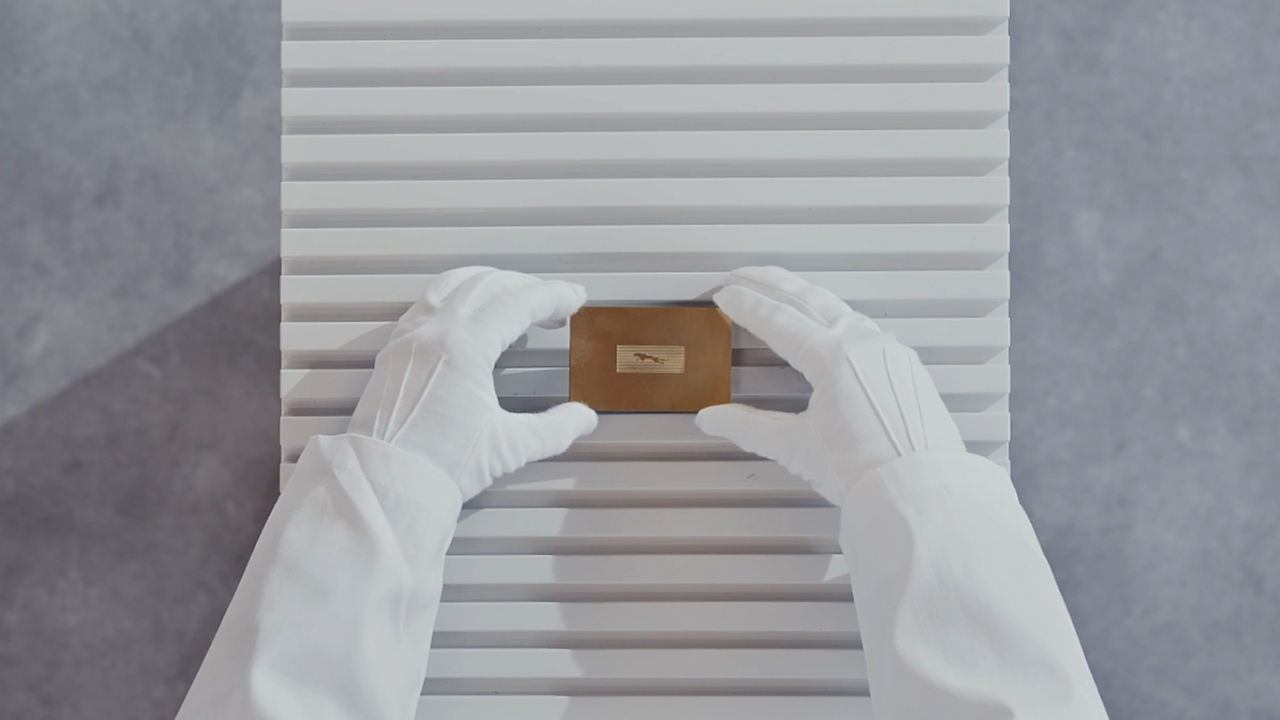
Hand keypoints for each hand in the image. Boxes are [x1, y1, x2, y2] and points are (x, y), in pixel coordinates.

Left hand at [348, 267, 597, 500]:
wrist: (385, 483)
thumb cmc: (439, 465)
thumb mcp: (508, 447)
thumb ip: (554, 429)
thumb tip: (583, 419)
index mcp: (465, 346)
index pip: (519, 303)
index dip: (553, 296)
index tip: (574, 297)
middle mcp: (434, 332)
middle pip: (488, 285)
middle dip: (526, 287)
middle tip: (552, 302)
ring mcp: (410, 338)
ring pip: (454, 285)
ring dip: (490, 284)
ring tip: (513, 296)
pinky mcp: (395, 352)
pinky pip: (427, 303)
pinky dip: (456, 296)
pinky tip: (467, 314)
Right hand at [695, 267, 963, 505]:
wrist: (920, 492)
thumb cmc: (866, 472)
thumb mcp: (797, 447)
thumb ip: (749, 428)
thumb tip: (713, 419)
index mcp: (832, 358)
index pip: (778, 320)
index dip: (747, 306)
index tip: (726, 295)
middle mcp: (862, 344)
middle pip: (807, 299)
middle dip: (772, 283)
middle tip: (744, 275)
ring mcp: (887, 351)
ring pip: (838, 308)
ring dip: (805, 295)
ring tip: (782, 290)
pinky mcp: (903, 365)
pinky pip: (864, 327)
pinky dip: (836, 316)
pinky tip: (829, 322)